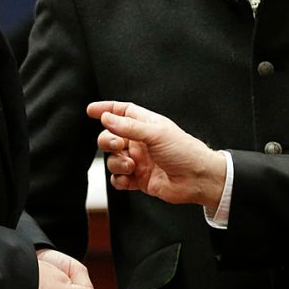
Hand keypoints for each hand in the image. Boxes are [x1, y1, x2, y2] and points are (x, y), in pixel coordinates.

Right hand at [87, 101, 225, 208]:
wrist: (197, 179)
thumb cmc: (184, 151)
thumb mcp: (156, 133)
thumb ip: (129, 126)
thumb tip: (106, 118)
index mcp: (146, 125)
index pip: (122, 112)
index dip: (106, 109)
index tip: (91, 110)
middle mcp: (140, 142)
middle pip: (110, 136)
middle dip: (107, 140)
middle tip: (117, 144)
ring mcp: (139, 161)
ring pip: (112, 159)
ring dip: (116, 162)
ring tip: (131, 165)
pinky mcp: (139, 179)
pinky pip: (118, 179)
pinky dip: (119, 179)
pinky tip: (129, 178)